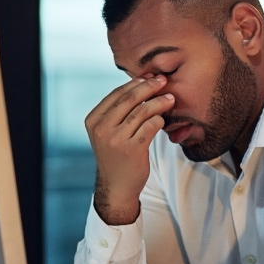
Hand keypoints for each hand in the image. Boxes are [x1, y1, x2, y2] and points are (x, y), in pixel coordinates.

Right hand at [85, 74, 173, 224]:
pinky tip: (164, 119)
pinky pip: (150, 126)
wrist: (117, 186)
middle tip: (163, 80)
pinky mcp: (132, 150)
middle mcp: (102, 128)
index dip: (135, 83)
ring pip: (142, 111)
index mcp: (93, 120)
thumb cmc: (116, 155)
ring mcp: (116, 139)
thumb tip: (140, 82)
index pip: (116, 94)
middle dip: (149, 87)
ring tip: (170, 99)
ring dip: (159, 102)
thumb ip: (117, 111)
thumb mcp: (107, 132)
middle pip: (129, 99)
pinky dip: (159, 120)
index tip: (150, 76)